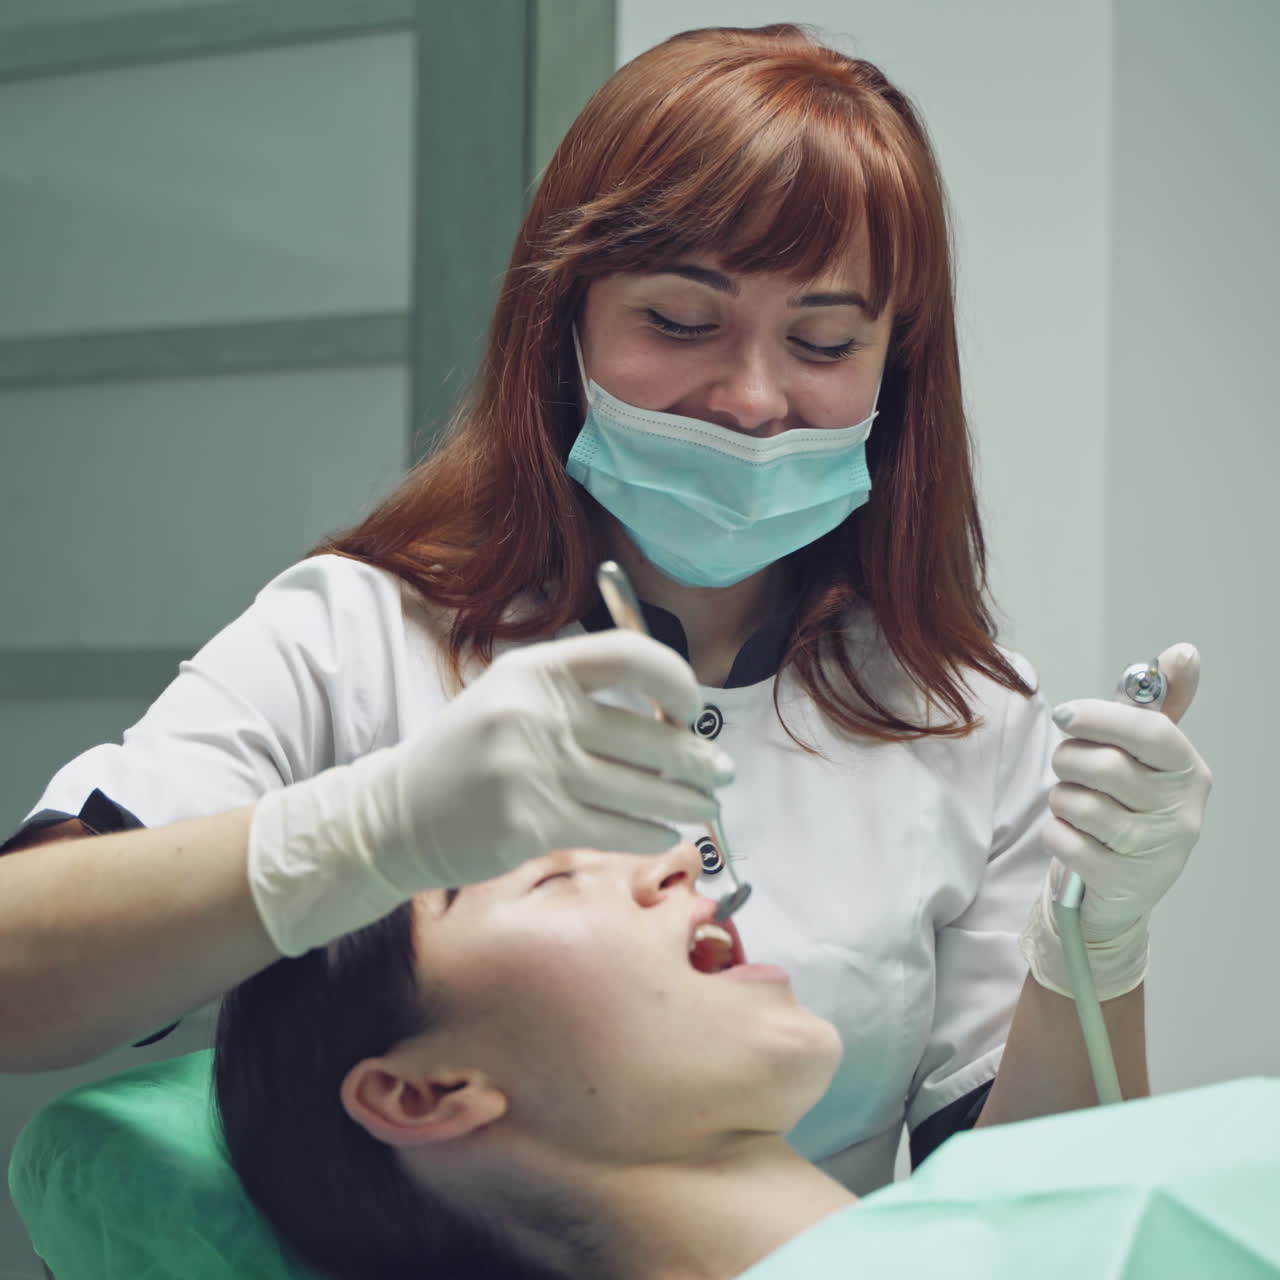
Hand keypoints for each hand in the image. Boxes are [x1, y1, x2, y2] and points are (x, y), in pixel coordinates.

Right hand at [249, 629, 733, 954]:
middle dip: (697, 758)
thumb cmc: (471, 753)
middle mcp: (534, 714)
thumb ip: (583, 698)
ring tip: (704, 803)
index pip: (628, 656)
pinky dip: (648, 832)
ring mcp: (530, 771)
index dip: (675, 679)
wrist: (397, 814)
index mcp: (535, 669)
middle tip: (720, 771)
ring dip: (684, 800)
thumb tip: (675, 720)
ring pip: (639, 789)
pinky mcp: (529, 825)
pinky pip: (613, 829)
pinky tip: (663, 831)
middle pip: (647, 734)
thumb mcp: (515, 699)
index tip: (693, 707)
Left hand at [1043, 642, 1211, 941]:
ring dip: (1060, 798)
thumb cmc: (1127, 807)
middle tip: (1067, 766)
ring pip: (1080, 804)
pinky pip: (1064, 841)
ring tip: (1071, 803)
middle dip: (1068, 760)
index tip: (1065, 715)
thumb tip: (1183, 653)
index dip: (1100, 717)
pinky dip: (1054, 833)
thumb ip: (1149, 706)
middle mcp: (1180, 812)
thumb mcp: (1141, 755)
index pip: (1150, 732)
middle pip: (1105, 766)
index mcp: (1187, 771)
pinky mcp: (1121, 882)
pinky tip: (1069, 835)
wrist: (1120, 887)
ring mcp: (1154, 851)